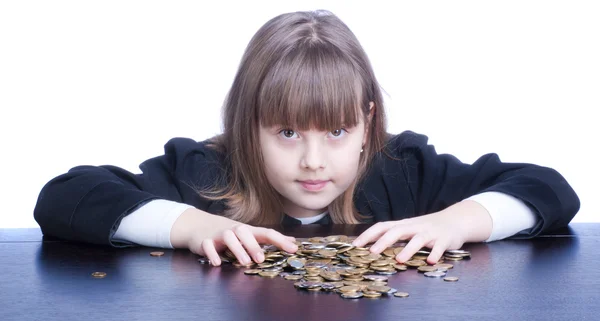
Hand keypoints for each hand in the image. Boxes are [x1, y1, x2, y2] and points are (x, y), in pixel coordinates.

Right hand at [188, 224, 297, 266]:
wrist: (198, 224)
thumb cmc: (231, 233)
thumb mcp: (250, 234)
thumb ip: (270, 239)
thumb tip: (293, 240)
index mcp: (248, 231)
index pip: (266, 233)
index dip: (280, 240)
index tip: (293, 249)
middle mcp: (234, 231)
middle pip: (245, 232)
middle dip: (253, 245)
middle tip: (261, 259)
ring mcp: (219, 235)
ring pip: (228, 237)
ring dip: (237, 249)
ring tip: (245, 262)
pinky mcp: (204, 241)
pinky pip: (208, 245)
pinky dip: (212, 253)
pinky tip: (217, 263)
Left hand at [351, 200, 492, 264]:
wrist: (454, 221)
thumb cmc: (425, 228)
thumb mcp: (408, 229)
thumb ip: (393, 236)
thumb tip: (370, 247)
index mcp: (403, 225)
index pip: (382, 226)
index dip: (368, 235)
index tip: (354, 246)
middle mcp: (415, 227)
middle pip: (397, 231)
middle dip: (384, 241)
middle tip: (372, 253)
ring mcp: (430, 233)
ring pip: (418, 239)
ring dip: (408, 249)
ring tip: (399, 260)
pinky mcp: (444, 240)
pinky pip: (439, 247)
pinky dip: (435, 254)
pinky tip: (430, 262)